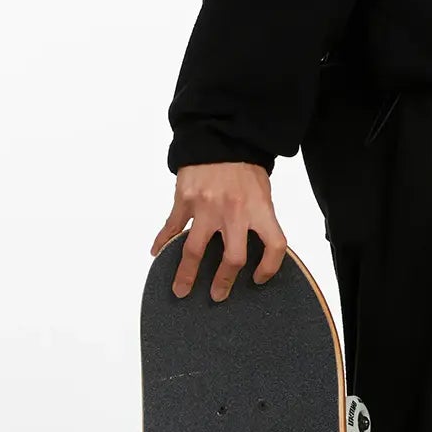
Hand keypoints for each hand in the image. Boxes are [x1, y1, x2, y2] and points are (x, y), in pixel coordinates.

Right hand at [151, 162, 288, 300]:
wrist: (220, 135)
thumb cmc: (244, 164)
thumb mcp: (261, 191)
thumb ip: (257, 218)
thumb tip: (254, 247)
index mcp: (259, 208)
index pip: (274, 246)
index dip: (270, 267)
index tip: (259, 278)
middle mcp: (234, 211)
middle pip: (232, 258)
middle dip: (224, 282)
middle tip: (218, 295)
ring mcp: (207, 206)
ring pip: (194, 250)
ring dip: (187, 274)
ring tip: (181, 290)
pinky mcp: (185, 199)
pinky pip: (172, 227)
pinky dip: (162, 242)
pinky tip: (157, 254)